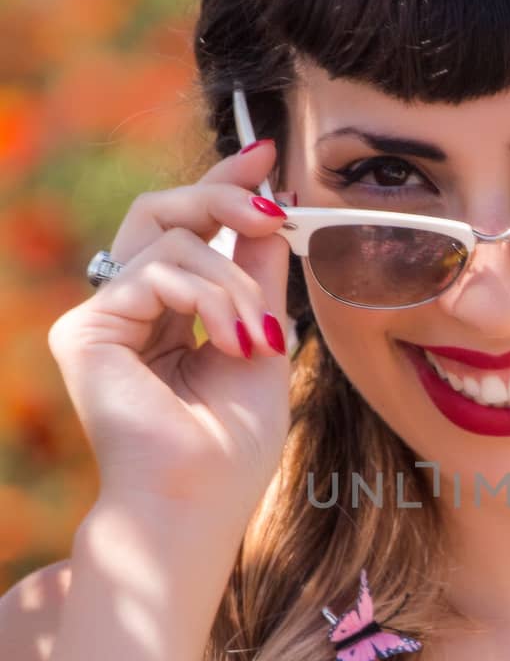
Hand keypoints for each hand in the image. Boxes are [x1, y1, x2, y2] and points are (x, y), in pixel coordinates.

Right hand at [48, 140, 297, 547]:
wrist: (197, 506)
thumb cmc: (231, 449)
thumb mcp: (262, 341)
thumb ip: (259, 277)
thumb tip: (272, 209)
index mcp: (168, 316)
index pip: (189, 232)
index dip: (224, 187)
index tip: (267, 154)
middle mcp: (127, 311)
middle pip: (163, 212)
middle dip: (224, 198)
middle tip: (273, 211)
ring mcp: (101, 319)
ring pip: (167, 238)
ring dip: (232, 279)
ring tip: (257, 336)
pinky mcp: (83, 331)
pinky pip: (153, 270)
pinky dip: (207, 298)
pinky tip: (232, 343)